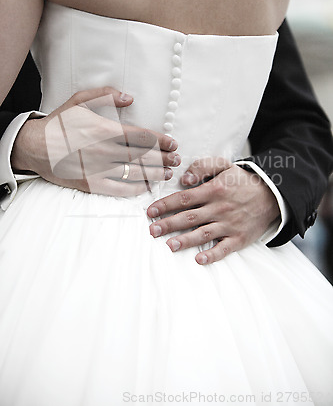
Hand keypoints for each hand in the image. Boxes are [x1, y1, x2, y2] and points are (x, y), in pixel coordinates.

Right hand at [11, 87, 180, 195]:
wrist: (34, 147)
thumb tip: (129, 98)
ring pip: (135, 174)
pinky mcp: (92, 184)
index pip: (142, 136)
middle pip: (143, 156)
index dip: (161, 141)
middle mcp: (104, 151)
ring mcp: (98, 170)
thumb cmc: (59, 123)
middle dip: (164, 158)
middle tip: (176, 160)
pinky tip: (147, 186)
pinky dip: (136, 189)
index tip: (173, 143)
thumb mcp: (79, 101)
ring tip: (167, 173)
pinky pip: (120, 190)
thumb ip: (105, 95)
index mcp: (104, 130)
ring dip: (155, 174)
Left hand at [147, 157, 279, 263]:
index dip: (166, 205)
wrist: (272, 194)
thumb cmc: (242, 181)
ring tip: (169, 245)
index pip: (184, 198)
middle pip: (189, 217)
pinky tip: (199, 259)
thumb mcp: (224, 165)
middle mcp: (220, 208)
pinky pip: (224, 249)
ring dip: (186, 240)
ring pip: (204, 234)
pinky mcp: (239, 238)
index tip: (150, 211)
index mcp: (214, 190)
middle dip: (169, 224)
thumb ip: (203, 166)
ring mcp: (230, 224)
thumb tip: (186, 179)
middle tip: (152, 230)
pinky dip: (212, 255)